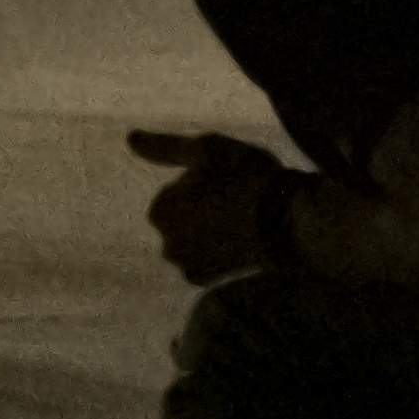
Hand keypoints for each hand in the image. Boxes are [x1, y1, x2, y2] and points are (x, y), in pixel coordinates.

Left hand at [130, 128, 300, 284]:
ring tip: (241, 218)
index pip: (174, 192)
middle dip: (200, 209)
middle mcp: (166, 244)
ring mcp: (187, 266)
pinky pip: (205, 258)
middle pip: (180, 217)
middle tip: (235, 199)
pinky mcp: (206, 281)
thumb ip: (163, 147)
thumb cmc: (245, 177)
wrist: (288, 223)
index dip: (200, 182)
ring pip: (192, 237)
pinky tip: (240, 238)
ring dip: (208, 229)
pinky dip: (217, 249)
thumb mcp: (204, 149)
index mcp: (160, 211)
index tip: (225, 182)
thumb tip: (130, 137)